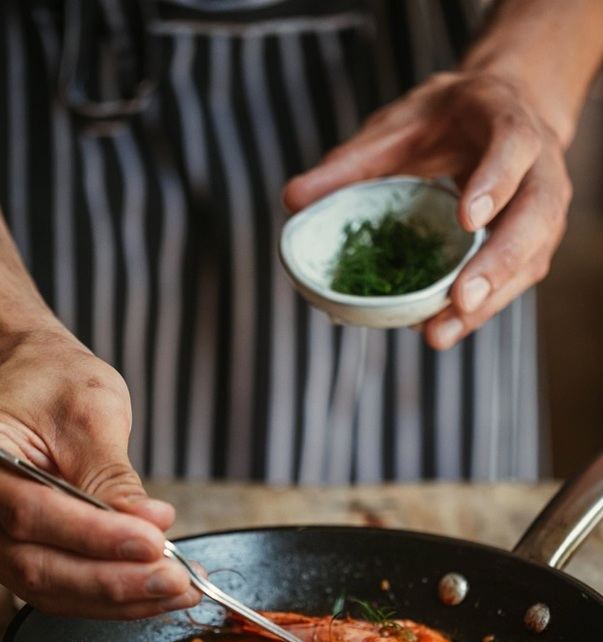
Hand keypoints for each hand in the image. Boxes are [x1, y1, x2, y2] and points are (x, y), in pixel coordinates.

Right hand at [0, 327, 200, 617]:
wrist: (27, 375)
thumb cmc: (51, 380)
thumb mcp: (89, 410)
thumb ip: (111, 475)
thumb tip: (148, 527)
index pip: (31, 513)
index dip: (95, 537)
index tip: (153, 544)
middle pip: (34, 565)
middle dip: (113, 581)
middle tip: (175, 580)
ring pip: (45, 588)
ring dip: (116, 598)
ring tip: (176, 590)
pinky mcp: (7, 554)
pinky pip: (54, 587)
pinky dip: (106, 595)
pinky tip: (152, 590)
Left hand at [283, 71, 571, 348]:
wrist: (500, 115)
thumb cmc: (447, 119)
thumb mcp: (399, 126)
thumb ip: (351, 162)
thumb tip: (292, 200)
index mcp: (510, 122)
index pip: (513, 147)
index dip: (495, 182)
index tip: (468, 219)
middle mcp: (540, 169)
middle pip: (537, 217)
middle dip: (500, 262)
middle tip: (461, 299)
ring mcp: (542, 212)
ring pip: (530, 259)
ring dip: (489, 301)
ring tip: (440, 333)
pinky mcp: (532, 245)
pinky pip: (514, 282)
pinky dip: (479, 310)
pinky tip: (441, 329)